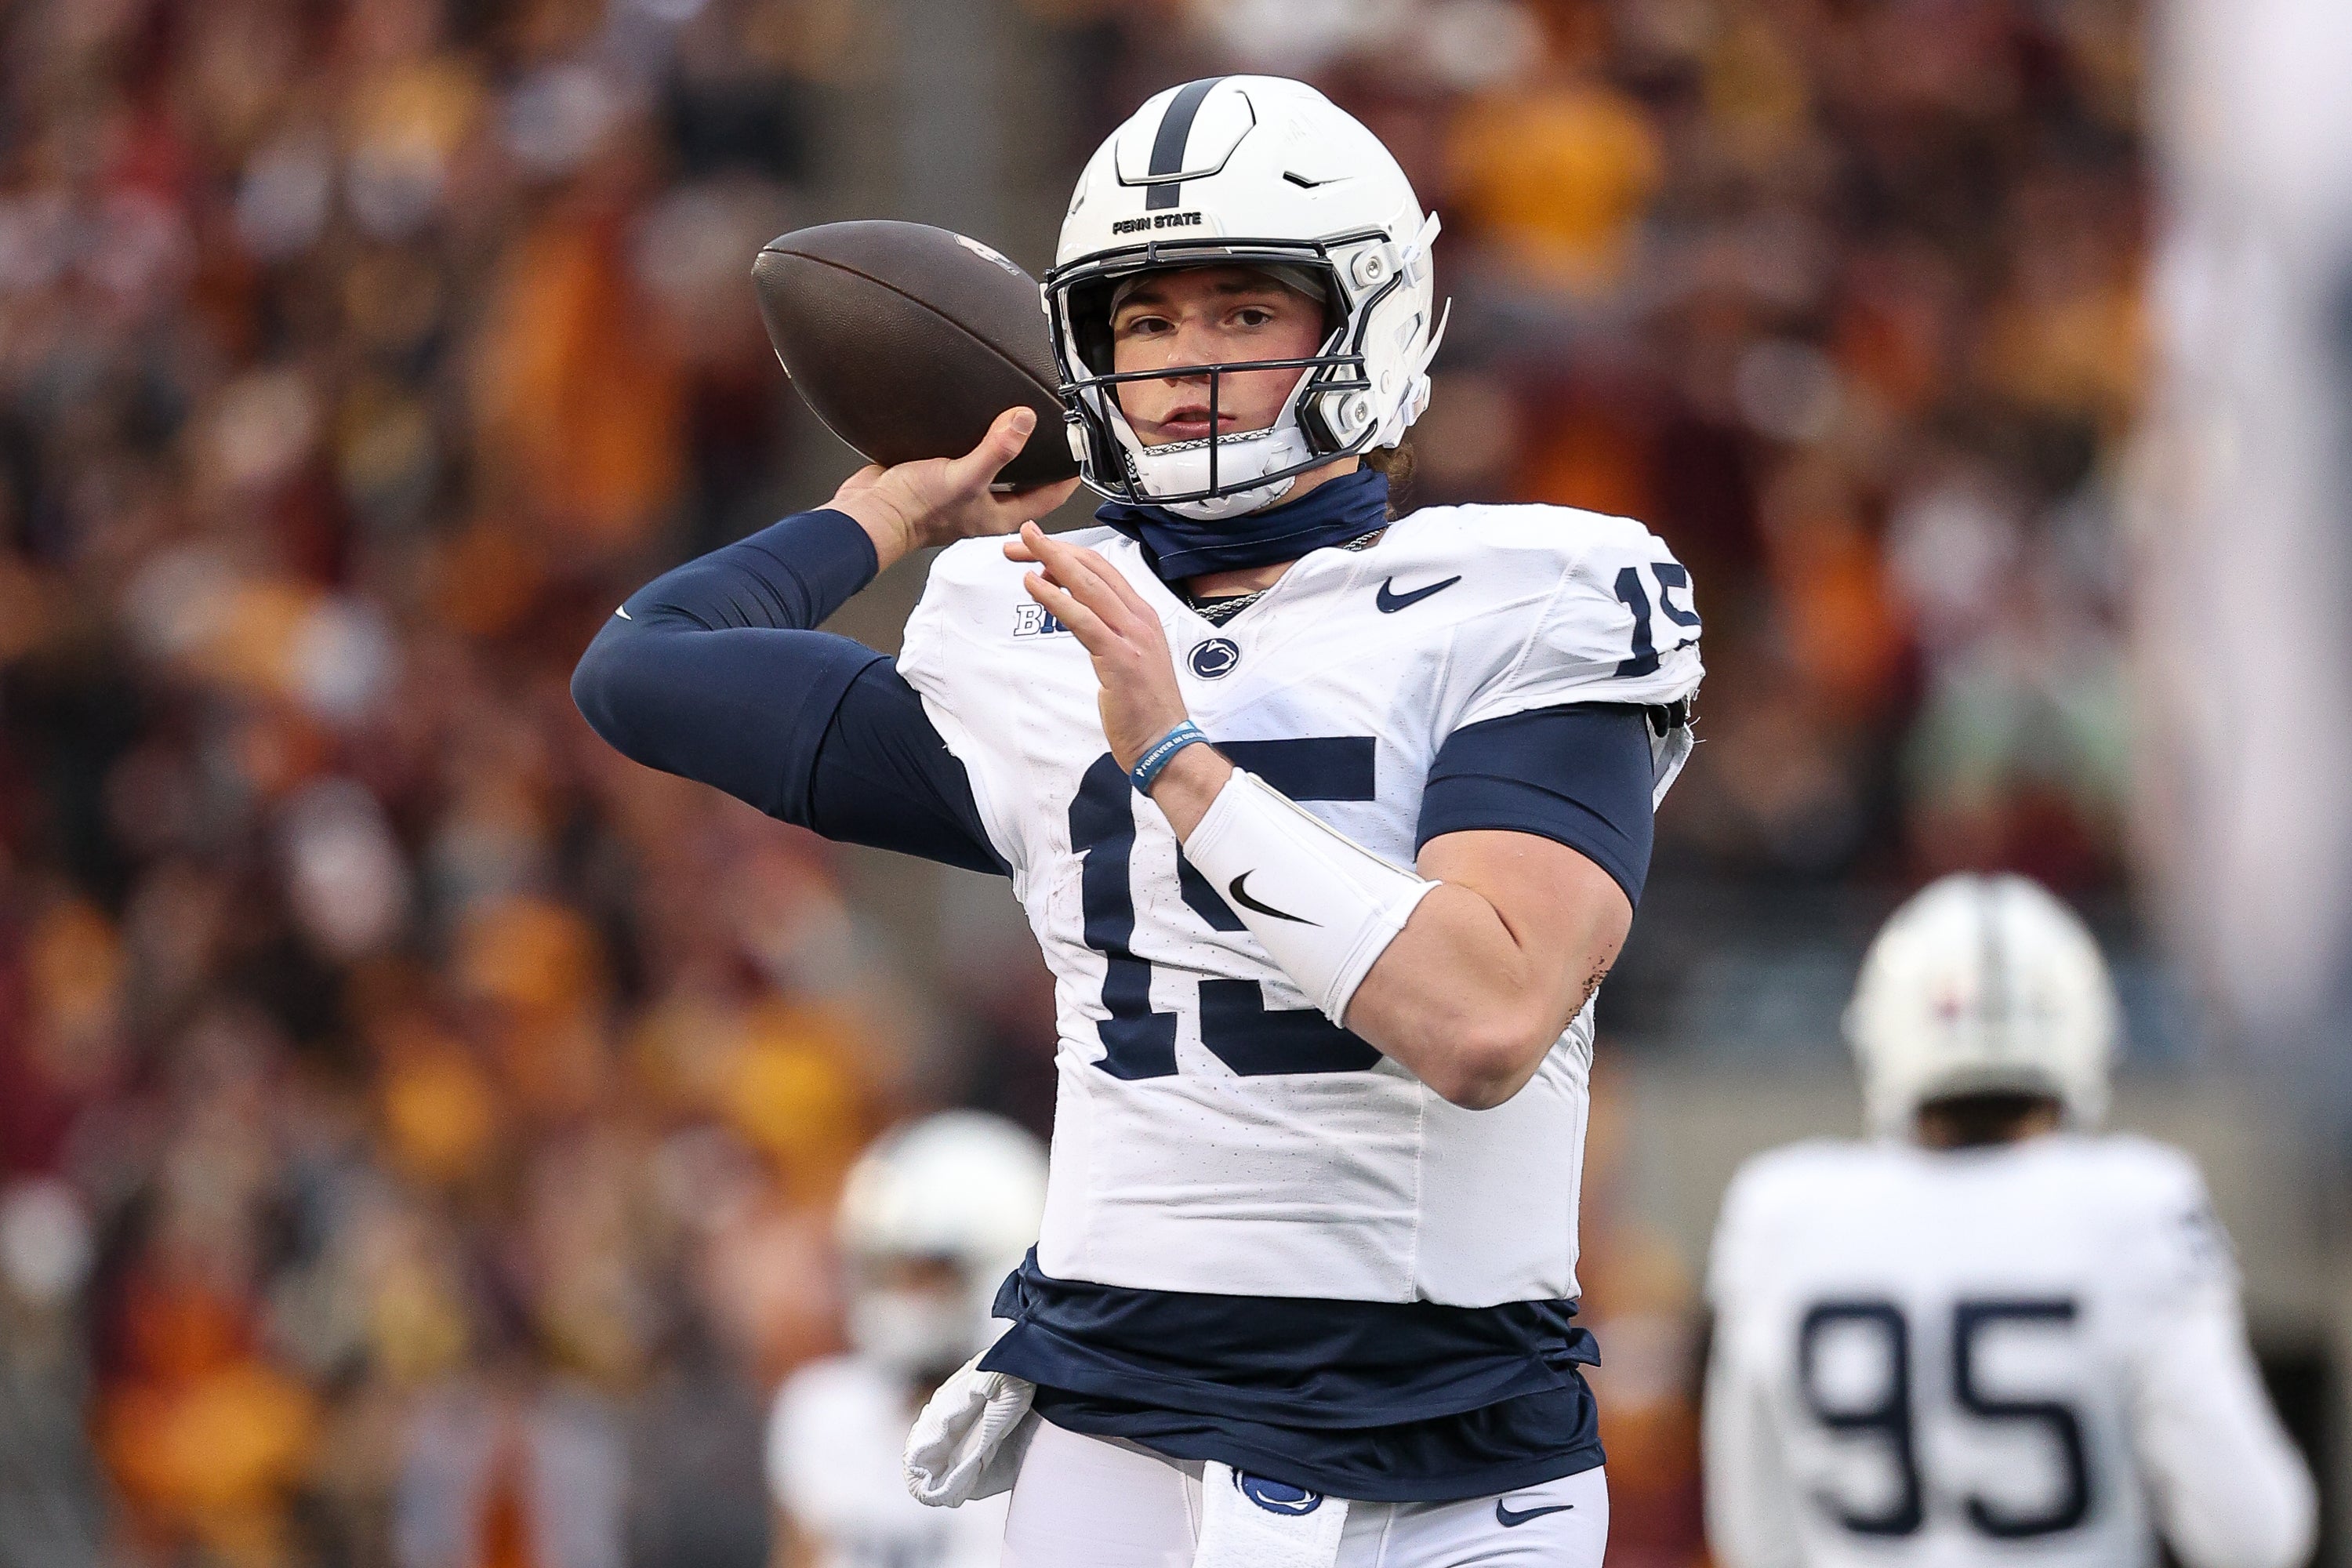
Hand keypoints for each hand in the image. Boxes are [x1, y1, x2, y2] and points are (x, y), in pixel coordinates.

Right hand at [828, 408, 1080, 571]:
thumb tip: (1024, 421)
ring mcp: (961, 491)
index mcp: (998, 515)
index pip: (1048, 497)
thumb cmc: (914, 510)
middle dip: (1040, 460)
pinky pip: (966, 455)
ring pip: (995, 468)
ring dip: (1007, 448)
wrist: (870, 512)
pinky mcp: (938, 475)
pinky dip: (975, 440)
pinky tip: (974, 422)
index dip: (1067, 476)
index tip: (1082, 453)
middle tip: (1056, 434)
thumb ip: (997, 450)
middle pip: (1024, 482)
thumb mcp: (965, 476)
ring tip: (1019, 422)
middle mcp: (983, 505)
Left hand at [1007, 521, 1194, 773]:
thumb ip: (1106, 633)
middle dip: (1055, 547)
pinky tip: (1034, 584)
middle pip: (1094, 568)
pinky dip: (1056, 598)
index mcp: (1142, 616)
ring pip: (1089, 585)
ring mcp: (1133, 636)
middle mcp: (1140, 619)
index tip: (1039, 547)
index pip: (1103, 570)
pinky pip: (1083, 619)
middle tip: (1023, 536)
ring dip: (1052, 561)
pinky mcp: (1120, 658)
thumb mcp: (1128, 659)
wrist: (1166, 744)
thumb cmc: (1144, 709)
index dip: (1069, 553)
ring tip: (1021, 549)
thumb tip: (1077, 614)